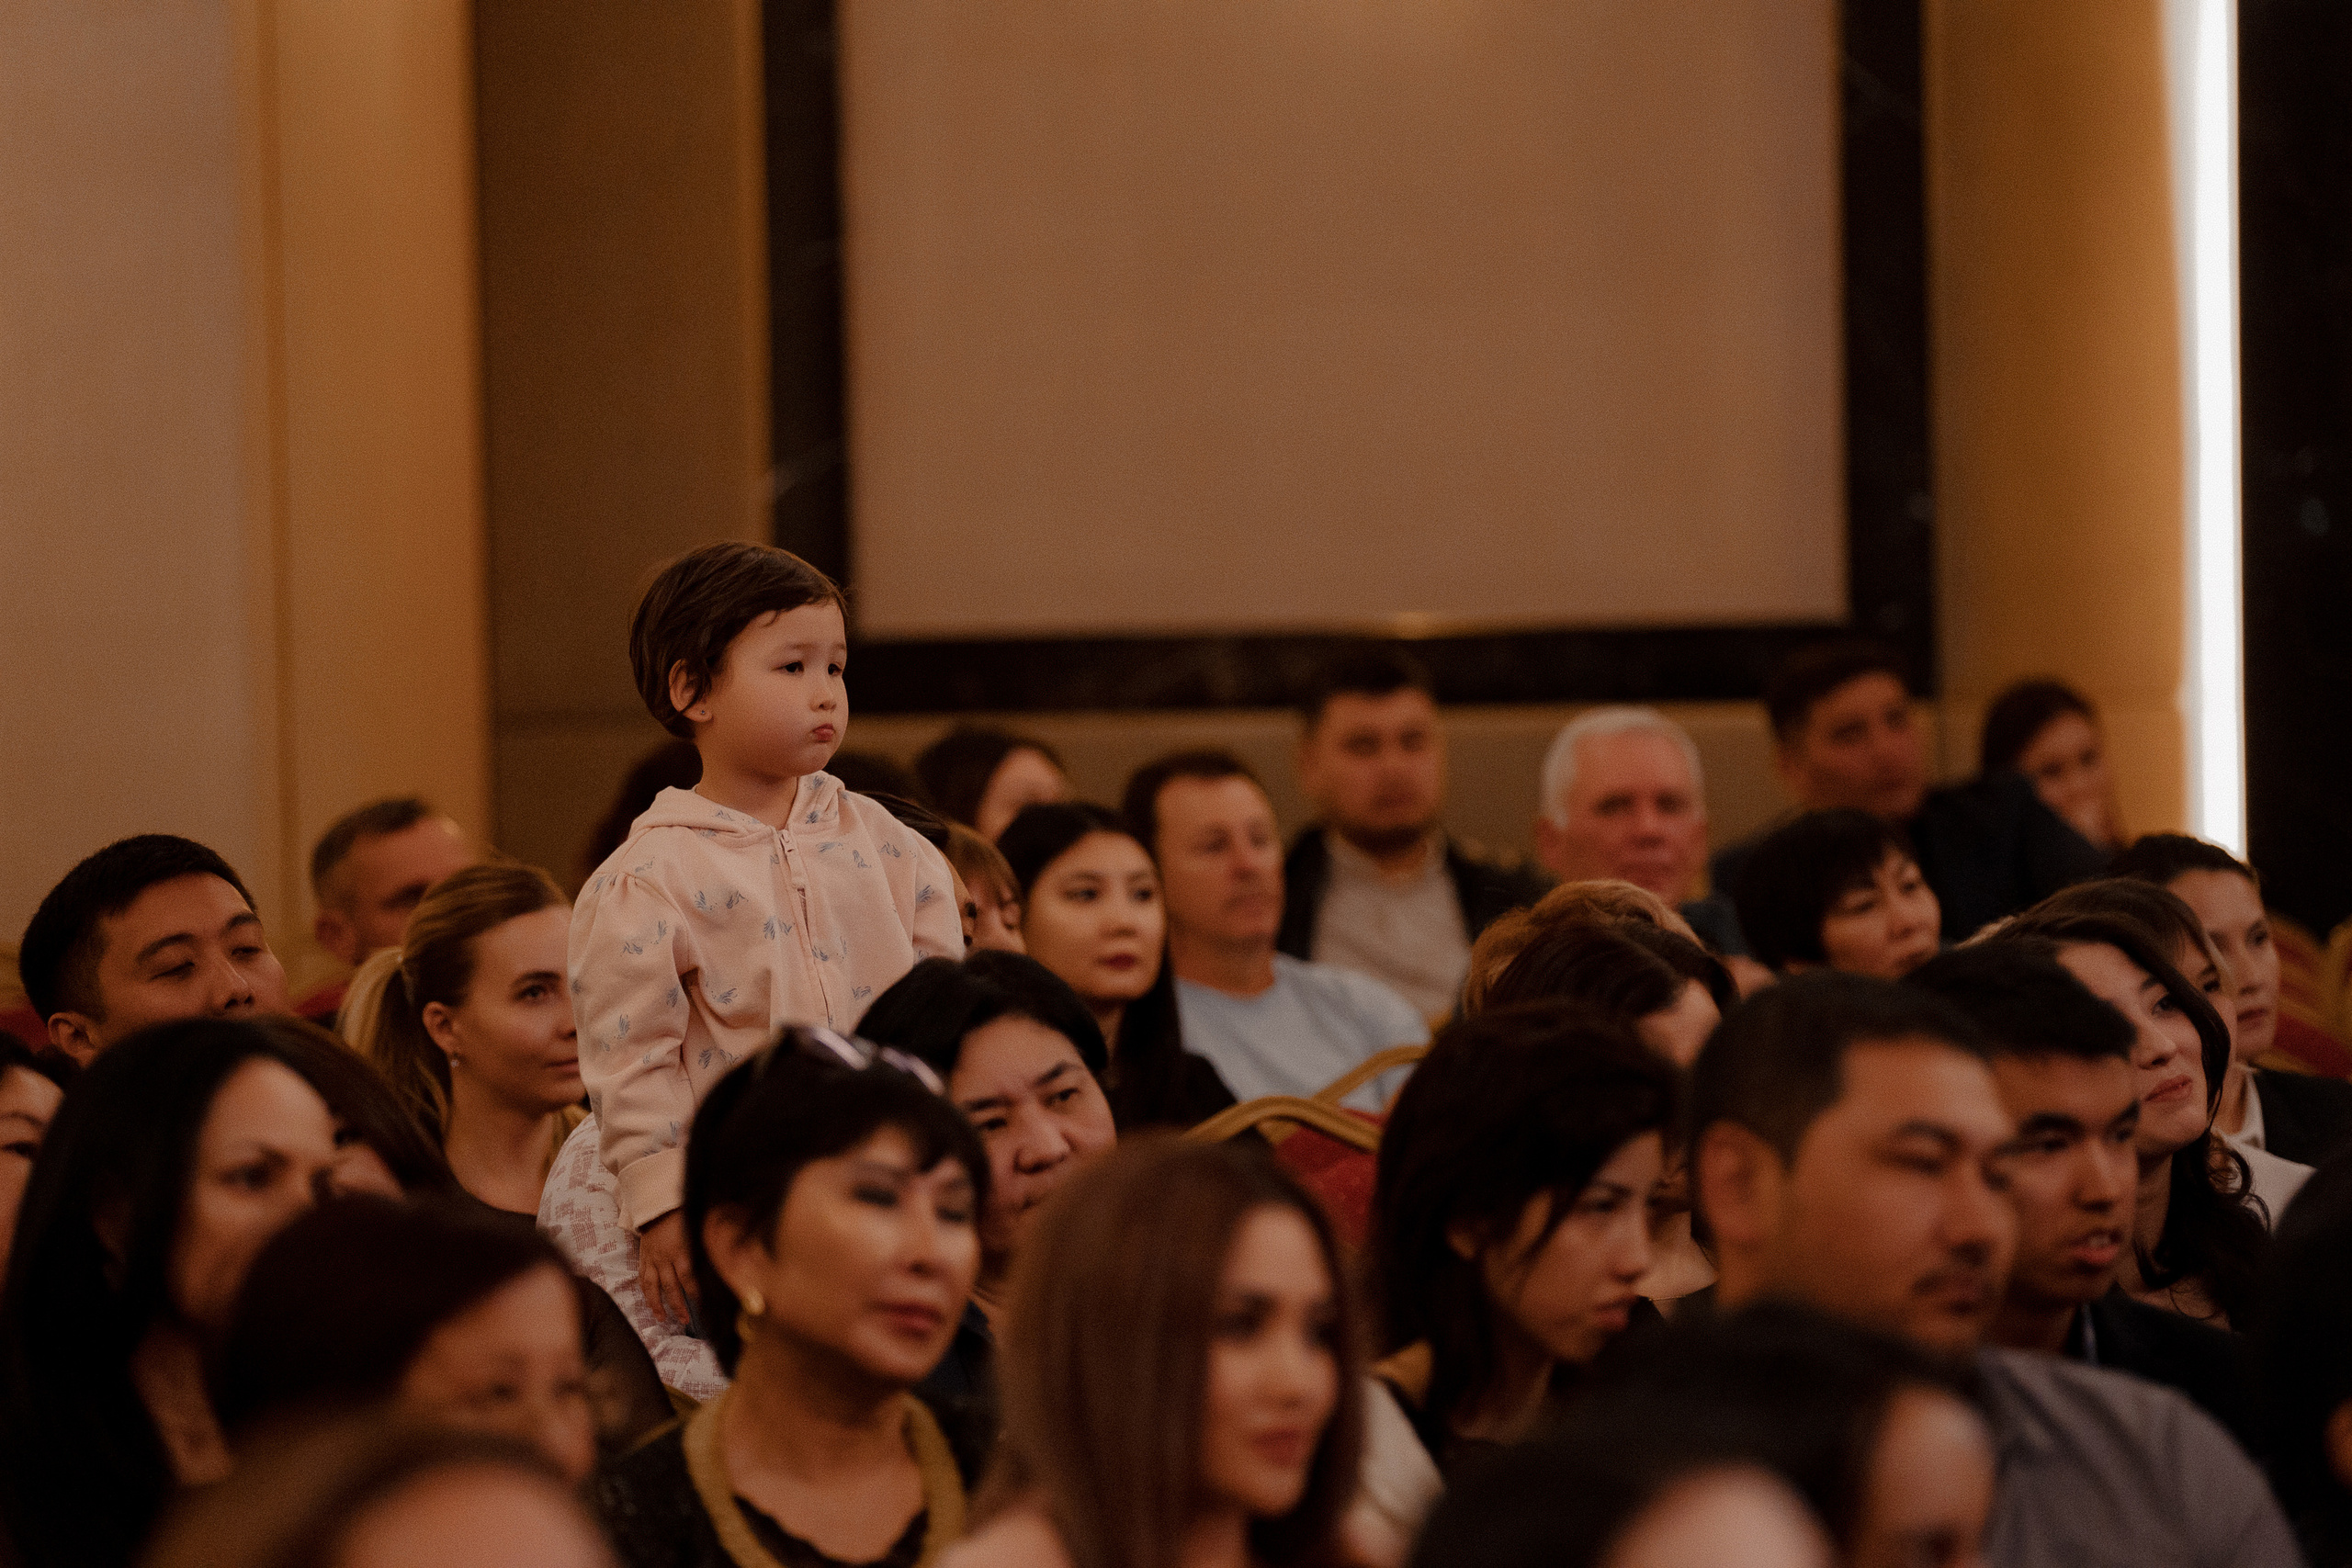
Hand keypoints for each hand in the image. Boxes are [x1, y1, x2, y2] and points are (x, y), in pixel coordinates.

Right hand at [637, 1210, 699, 1328]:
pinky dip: (646, 1293)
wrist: (658, 1205)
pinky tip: (651, 1304)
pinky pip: (642, 1279)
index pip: (688, 1276)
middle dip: (678, 1305)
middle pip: (671, 1286)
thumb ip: (708, 1244)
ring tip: (663, 1319)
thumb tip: (727, 1256)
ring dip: (658, 1304)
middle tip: (686, 1320)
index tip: (703, 1304)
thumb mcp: (698, 1228)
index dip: (695, 1292)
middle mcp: (664, 1257)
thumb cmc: (683, 1216)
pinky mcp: (643, 1258)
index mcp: (680, 1249)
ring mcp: (651, 1259)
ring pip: (653, 1287)